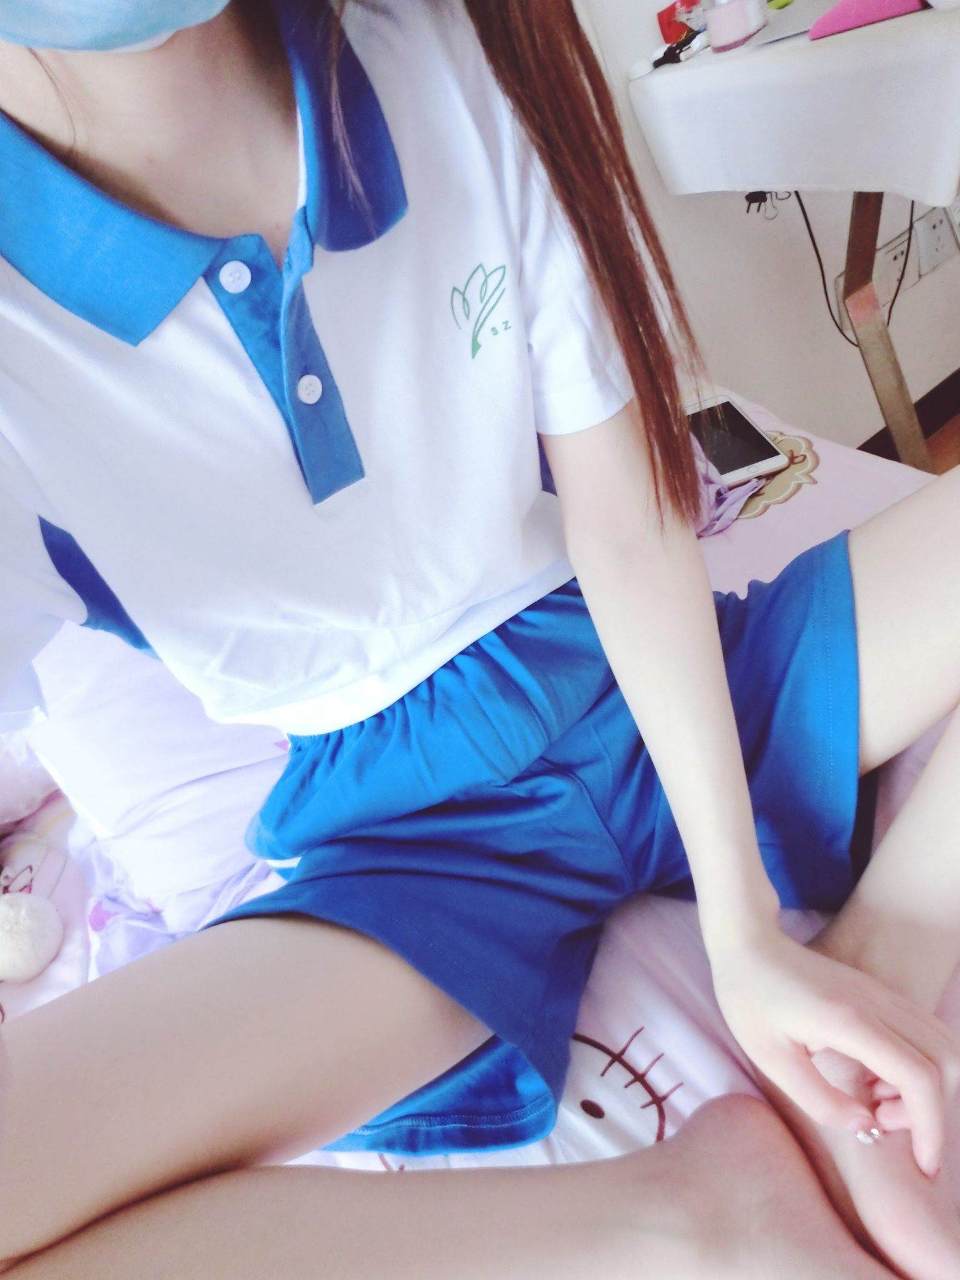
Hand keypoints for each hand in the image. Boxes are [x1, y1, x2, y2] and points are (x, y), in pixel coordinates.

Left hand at [707, 926, 959, 1176]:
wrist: (749, 944)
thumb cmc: (749, 999)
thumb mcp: (769, 1058)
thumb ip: (819, 1099)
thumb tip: (868, 1127)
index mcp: (849, 1021)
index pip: (918, 1077)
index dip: (930, 1127)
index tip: (921, 1165)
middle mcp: (878, 1003)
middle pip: (946, 1062)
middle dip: (931, 1110)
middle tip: (884, 1123)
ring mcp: (884, 994)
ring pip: (943, 1045)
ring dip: (928, 1087)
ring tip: (878, 1101)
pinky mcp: (883, 994)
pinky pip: (925, 1033)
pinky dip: (920, 1066)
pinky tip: (877, 1078)